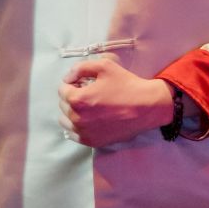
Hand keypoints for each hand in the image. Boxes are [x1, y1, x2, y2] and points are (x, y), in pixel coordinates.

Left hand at [59, 53, 173, 147]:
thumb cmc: (126, 85)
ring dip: (72, 112)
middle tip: (89, 93)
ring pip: (66, 121)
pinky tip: (88, 120)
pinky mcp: (92, 141)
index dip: (73, 83)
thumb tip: (67, 78)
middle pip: (63, 105)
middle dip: (72, 96)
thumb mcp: (104, 66)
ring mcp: (84, 132)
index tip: (84, 83)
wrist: (146, 107)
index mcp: (78, 99)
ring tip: (88, 107)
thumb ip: (80, 68)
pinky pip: (73, 134)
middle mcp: (77, 118)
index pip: (62, 89)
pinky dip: (77, 126)